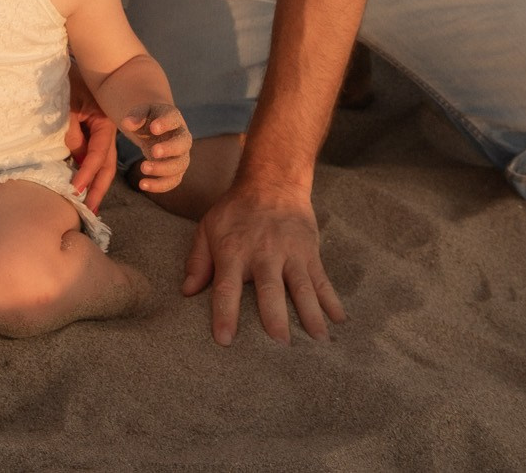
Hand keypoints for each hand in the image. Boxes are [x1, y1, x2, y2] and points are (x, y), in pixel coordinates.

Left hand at [65, 66, 118, 212]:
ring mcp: (101, 131)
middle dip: (97, 189)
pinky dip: (87, 170)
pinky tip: (82, 185)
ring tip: (87, 206)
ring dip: (94, 183)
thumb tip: (75, 160)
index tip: (74, 190)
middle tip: (88, 212)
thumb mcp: (67, 106)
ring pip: (102, 163)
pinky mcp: (92, 132)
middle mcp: (107, 129)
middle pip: (106, 165)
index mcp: (105, 121)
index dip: (86, 174)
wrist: (68, 63)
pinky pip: (92, 155)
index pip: (98, 155)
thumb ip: (71, 133)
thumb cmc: (66, 81)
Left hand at [120, 103, 190, 192]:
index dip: (165, 123)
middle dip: (169, 149)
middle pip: (183, 144)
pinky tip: (143, 185)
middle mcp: (182, 137)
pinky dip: (159, 185)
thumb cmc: (147, 119)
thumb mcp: (140, 113)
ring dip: (163, 169)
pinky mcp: (175, 170)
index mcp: (173, 118)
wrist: (154, 129)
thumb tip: (127, 123)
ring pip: (180, 165)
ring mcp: (181, 155)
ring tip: (143, 168)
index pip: (173, 118)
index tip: (153, 128)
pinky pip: (172, 180)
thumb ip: (135, 116)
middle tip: (153, 152)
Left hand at [182, 183, 346, 344]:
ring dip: (310, 314)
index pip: (227, 287)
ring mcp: (290, 253)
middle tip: (280, 345)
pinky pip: (322, 279)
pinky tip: (339, 320)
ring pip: (302, 287)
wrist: (272, 182)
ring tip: (318, 341)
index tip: (225, 340)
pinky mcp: (309, 252)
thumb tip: (186, 292)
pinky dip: (332, 300)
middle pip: (270, 290)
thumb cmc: (235, 210)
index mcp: (233, 251)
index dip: (225, 314)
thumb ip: (198, 261)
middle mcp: (263, 254)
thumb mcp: (208, 227)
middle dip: (276, 318)